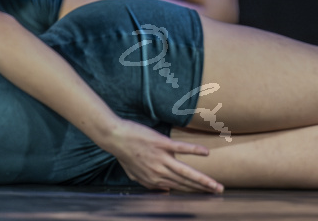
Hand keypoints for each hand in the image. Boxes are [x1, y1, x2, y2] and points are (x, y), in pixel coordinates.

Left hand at [103, 118, 222, 193]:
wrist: (113, 136)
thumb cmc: (123, 153)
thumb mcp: (133, 175)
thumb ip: (148, 185)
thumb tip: (163, 191)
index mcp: (154, 180)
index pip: (177, 189)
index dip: (192, 192)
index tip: (205, 196)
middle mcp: (160, 173)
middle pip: (186, 183)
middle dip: (203, 190)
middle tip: (218, 194)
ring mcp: (161, 158)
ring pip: (187, 173)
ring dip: (204, 180)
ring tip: (217, 186)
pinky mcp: (161, 144)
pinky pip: (181, 148)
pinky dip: (194, 150)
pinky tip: (206, 153)